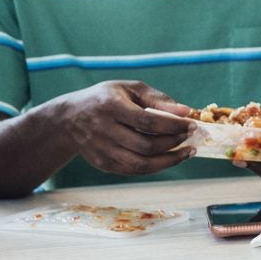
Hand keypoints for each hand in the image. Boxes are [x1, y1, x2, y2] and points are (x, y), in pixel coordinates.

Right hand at [57, 81, 194, 176]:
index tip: (191, 125)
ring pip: (141, 164)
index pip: (147, 121)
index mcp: (111, 107)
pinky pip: (134, 170)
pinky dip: (155, 167)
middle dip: (173, 143)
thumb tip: (185, 111)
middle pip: (145, 145)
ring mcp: (102, 150)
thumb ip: (157, 99)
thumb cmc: (106, 99)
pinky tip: (168, 158)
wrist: (69, 119)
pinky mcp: (103, 164)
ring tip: (186, 152)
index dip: (172, 126)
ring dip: (169, 161)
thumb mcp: (129, 89)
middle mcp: (104, 130)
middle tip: (190, 137)